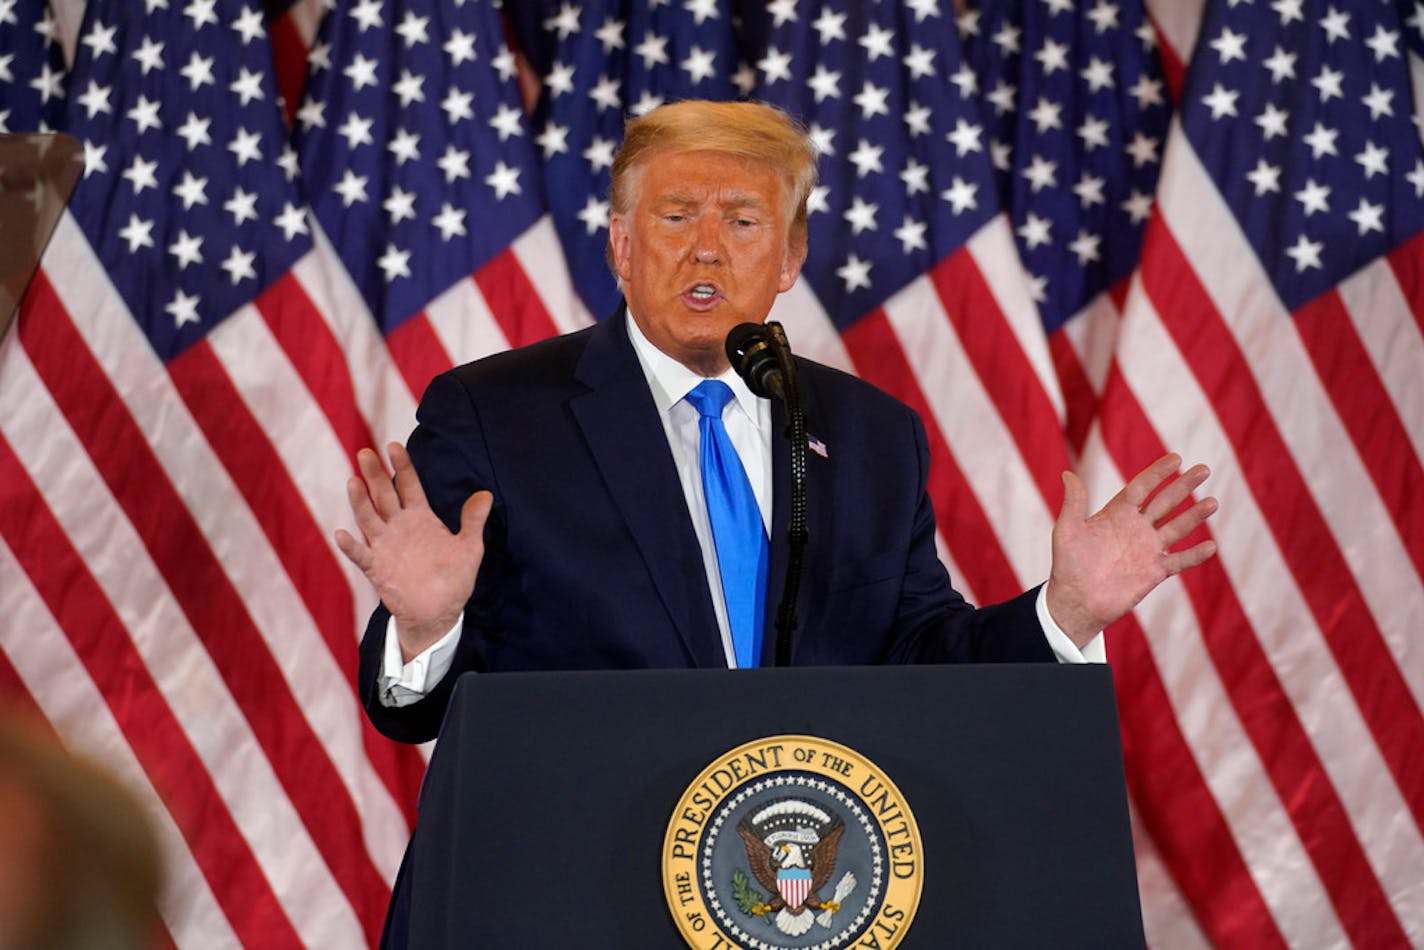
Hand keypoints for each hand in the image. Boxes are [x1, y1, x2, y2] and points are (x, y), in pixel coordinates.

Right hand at [334, 442, 491, 660]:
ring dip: (360, 501)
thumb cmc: (454, 579)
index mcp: (420, 518)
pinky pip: (361, 555)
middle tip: (365, 452)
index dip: (402, 466)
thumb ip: (473, 521)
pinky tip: (342, 534)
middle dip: (375, 474)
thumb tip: (486, 494)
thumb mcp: (469, 548)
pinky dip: (351, 546)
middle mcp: (399, 527)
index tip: (394, 445)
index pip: (408, 485)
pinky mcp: (377, 568)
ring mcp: (386, 546)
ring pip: (368, 518)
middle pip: (384, 495)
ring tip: (353, 481)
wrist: (439, 613)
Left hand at [1045, 453, 1217, 645]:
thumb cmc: (1068, 565)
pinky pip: (1179, 561)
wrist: (1076, 602)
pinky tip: (1211, 546)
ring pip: (1177, 527)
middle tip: (1204, 469)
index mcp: (1116, 514)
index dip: (1158, 472)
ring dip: (1195, 515)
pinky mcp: (1154, 572)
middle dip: (1184, 486)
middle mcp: (1136, 528)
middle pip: (1165, 502)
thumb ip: (1074, 503)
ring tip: (1213, 501)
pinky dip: (1194, 555)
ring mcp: (1147, 550)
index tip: (1176, 458)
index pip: (1142, 487)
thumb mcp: (1067, 531)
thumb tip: (1067, 474)